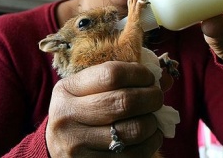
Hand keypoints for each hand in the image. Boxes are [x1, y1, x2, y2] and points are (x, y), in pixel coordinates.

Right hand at [46, 61, 163, 156]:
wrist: (56, 150)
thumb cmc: (80, 113)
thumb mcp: (89, 91)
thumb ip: (123, 80)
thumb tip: (166, 78)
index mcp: (67, 90)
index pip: (111, 74)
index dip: (139, 74)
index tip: (149, 78)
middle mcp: (68, 117)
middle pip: (124, 102)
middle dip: (151, 98)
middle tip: (157, 98)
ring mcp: (77, 145)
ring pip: (132, 131)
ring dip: (152, 123)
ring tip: (152, 118)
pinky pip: (133, 155)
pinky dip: (150, 144)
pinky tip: (150, 137)